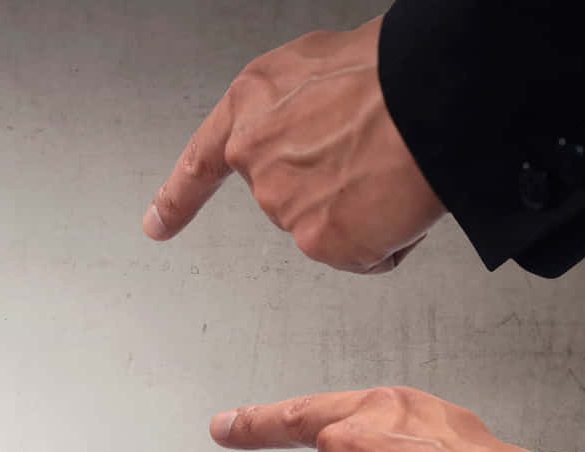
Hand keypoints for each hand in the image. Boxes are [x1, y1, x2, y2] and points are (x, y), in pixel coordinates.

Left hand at [142, 17, 443, 273]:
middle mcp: (257, 160)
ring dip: (364, 205)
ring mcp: (284, 207)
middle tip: (374, 147)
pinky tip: (399, 197)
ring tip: (392, 163)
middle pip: (290, 194)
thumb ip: (296, 107)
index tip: (157, 224)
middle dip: (333, 181)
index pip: (201, 163)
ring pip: (329, 221)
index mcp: (249, 108)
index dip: (178, 198)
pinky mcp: (319, 243)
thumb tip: (314, 122)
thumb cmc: (387, 71)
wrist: (426, 98)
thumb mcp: (320, 66)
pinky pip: (362, 252)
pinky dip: (386, 236)